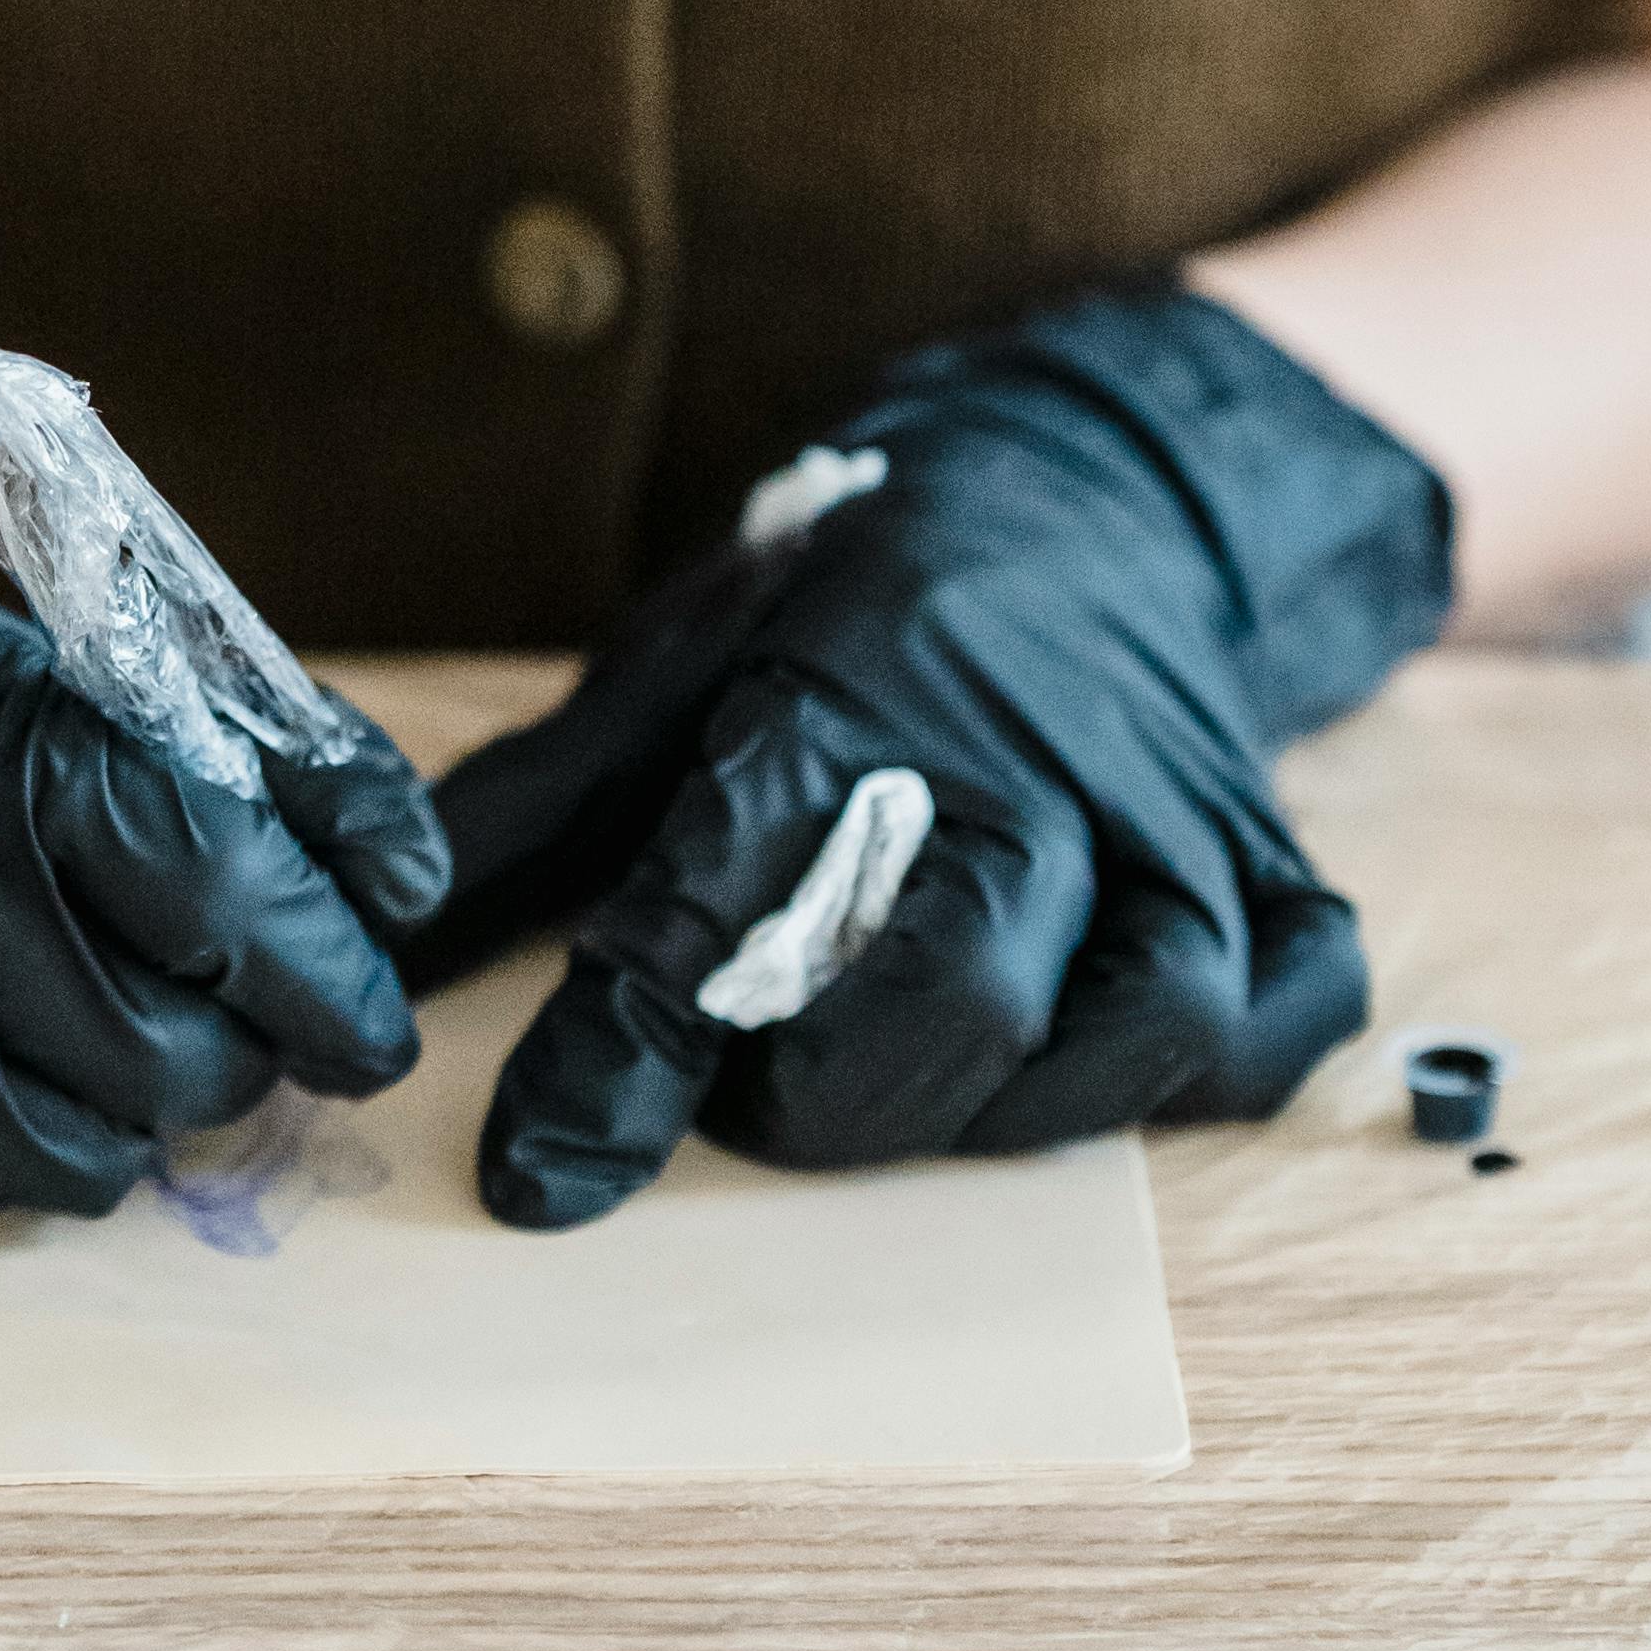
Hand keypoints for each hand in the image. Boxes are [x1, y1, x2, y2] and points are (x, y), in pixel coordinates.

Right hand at [0, 488, 446, 1222]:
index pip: (221, 884)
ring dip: (130, 1111)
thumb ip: (198, 762)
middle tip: (245, 1025)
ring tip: (88, 1031)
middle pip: (177, 1052)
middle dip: (245, 1052)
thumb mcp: (2, 674)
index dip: (328, 960)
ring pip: (87, 1155)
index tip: (377, 1000)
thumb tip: (397, 874)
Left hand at [405, 286, 1451, 1227]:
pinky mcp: (1271, 862)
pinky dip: (1202, 1071)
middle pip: (965, 972)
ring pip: (1142, 1013)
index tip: (541, 1168)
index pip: (731, 875)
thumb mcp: (676, 660)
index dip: (626, 1042)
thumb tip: (371, 965)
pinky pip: (1279, 1011)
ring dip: (1006, 1101)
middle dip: (830, 1091)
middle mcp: (1032, 747)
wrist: (1083, 482)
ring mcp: (1173, 811)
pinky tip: (1089, 1062)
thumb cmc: (851, 598)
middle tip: (746, 1101)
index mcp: (854, 677)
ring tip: (897, 1082)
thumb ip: (532, 818)